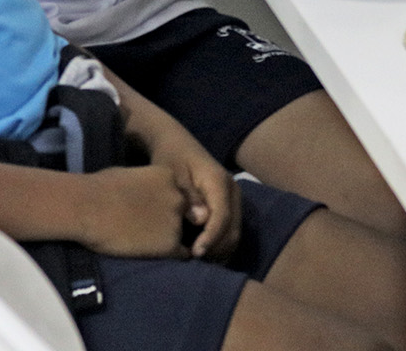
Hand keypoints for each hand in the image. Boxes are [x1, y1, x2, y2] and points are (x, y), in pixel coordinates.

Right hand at [77, 165, 188, 257]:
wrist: (87, 208)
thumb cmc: (100, 187)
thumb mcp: (131, 175)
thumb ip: (149, 185)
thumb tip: (147, 194)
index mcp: (170, 176)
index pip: (181, 194)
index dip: (169, 204)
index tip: (155, 210)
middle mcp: (179, 198)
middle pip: (186, 213)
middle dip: (173, 219)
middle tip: (152, 227)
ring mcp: (176, 222)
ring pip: (183, 234)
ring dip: (171, 238)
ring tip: (149, 242)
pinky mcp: (170, 245)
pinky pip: (181, 254)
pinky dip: (171, 255)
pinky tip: (153, 253)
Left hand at [144, 125, 240, 260]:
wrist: (175, 143)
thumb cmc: (171, 158)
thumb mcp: (173, 174)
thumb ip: (188, 196)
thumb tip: (202, 220)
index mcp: (220, 181)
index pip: (222, 217)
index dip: (211, 239)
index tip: (195, 254)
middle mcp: (233, 191)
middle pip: (233, 229)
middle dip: (216, 250)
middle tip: (194, 263)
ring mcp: (234, 199)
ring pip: (234, 234)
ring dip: (219, 251)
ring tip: (197, 262)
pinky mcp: (230, 206)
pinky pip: (231, 231)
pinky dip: (219, 245)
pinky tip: (203, 253)